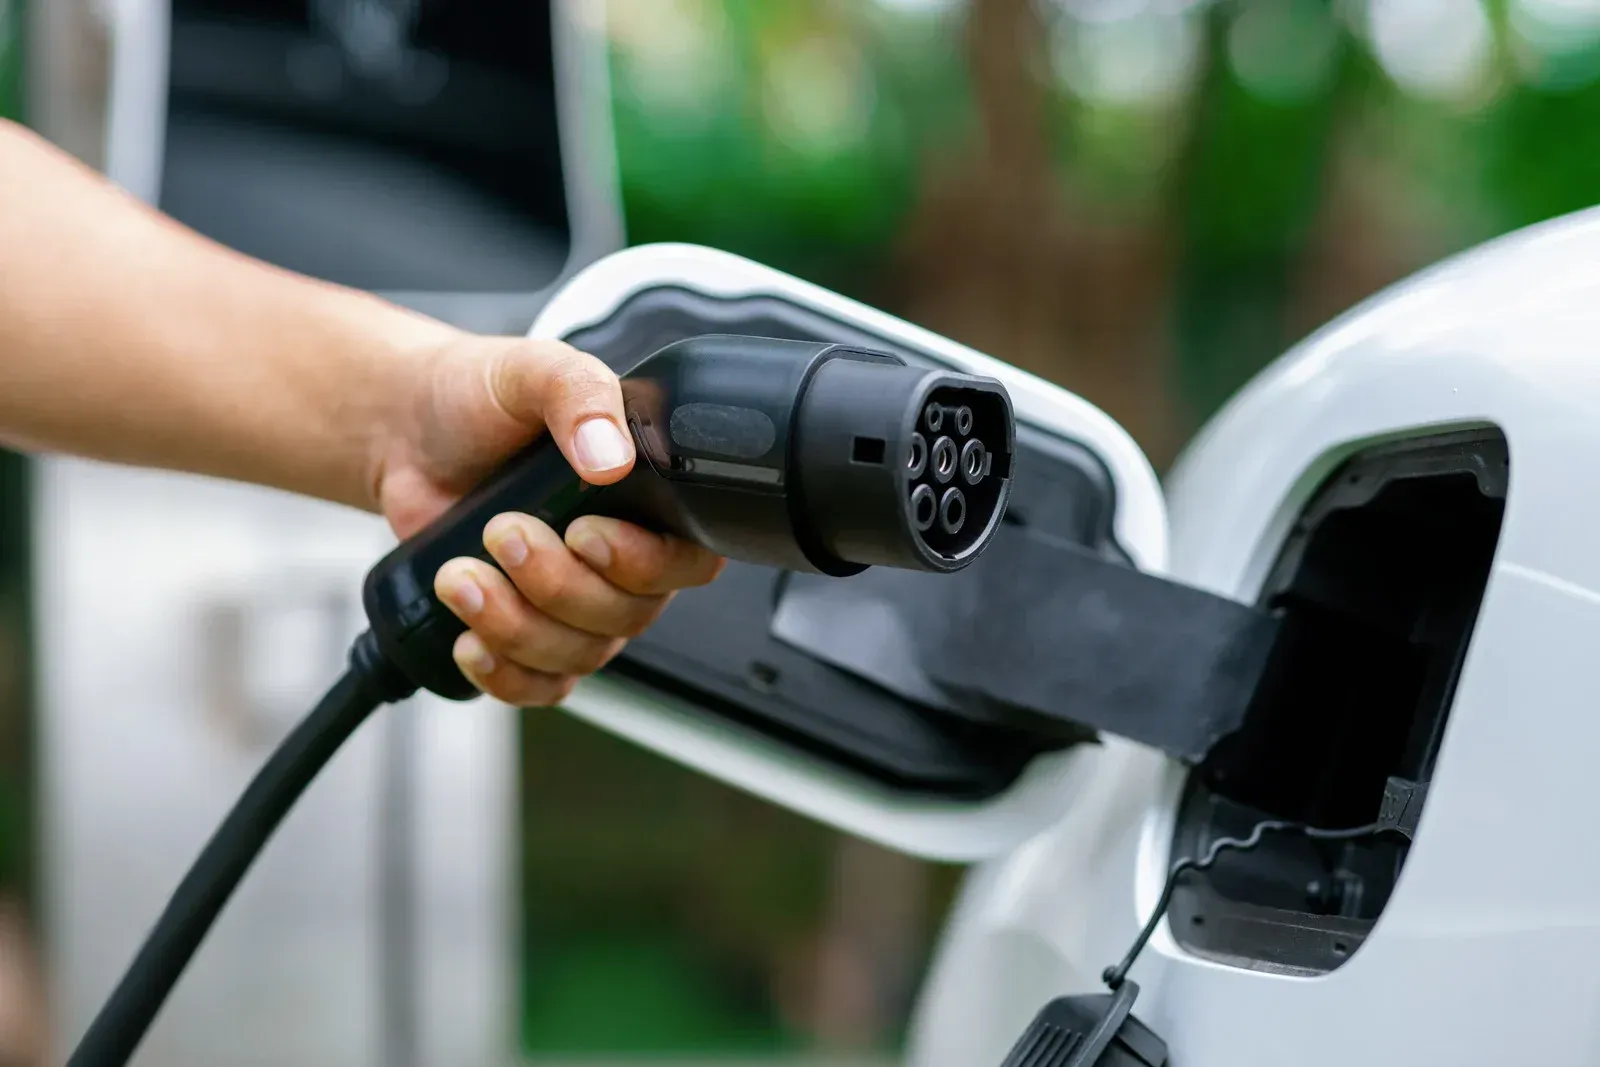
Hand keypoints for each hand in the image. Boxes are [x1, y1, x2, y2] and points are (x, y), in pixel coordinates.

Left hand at [371, 332, 724, 704]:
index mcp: (647, 500)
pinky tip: (468, 639)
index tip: (585, 534)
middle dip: (555, 584)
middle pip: (625, 616)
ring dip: (515, 625)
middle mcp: (621, 562)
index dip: (643, 564)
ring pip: (577, 655)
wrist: (408, 430)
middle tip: (501, 532)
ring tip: (460, 575)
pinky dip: (505, 675)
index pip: (686, 562)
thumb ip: (580, 395)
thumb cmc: (481, 398)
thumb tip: (610, 456)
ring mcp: (574, 606)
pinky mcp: (525, 634)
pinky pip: (539, 686)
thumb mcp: (535, 370)